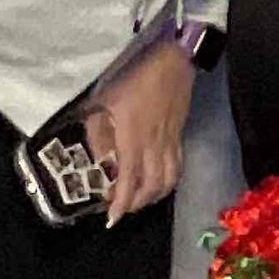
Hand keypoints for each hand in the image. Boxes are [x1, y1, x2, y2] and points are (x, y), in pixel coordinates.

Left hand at [85, 38, 195, 222]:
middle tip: (122, 209)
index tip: (112, 218)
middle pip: (152, 186)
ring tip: (140, 199)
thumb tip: (98, 157)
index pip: (129, 178)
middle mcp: (155, 144)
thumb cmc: (134, 77)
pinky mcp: (180, 134)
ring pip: (169, 180)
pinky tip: (158, 181)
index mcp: (134, 136)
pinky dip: (168, 181)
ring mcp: (171, 140)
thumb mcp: (105, 100)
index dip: (121, 202)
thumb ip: (98, 130)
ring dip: (154, 196)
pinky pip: (178, 166)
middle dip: (137, 204)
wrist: (173, 60)